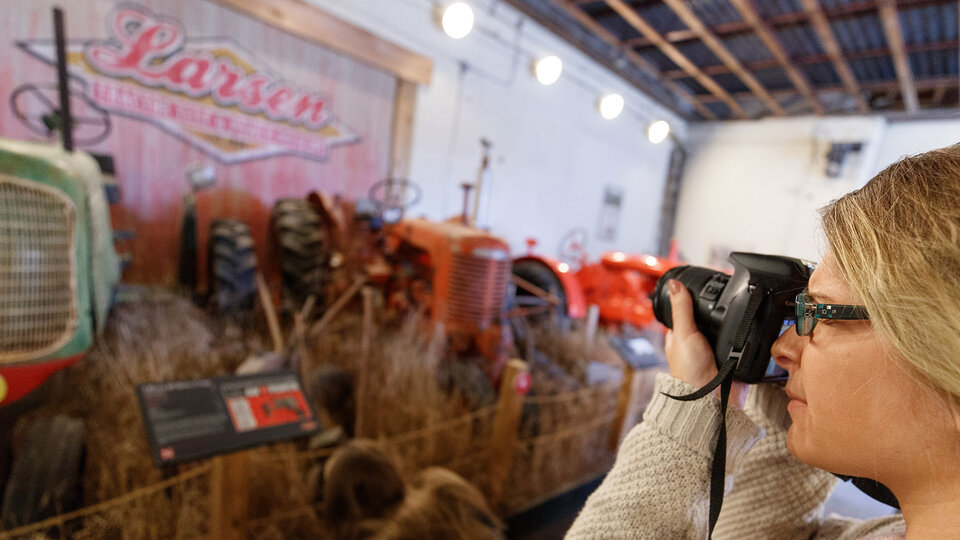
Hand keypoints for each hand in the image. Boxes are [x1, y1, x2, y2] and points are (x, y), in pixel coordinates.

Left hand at [664, 279, 747, 408]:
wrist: (711, 397)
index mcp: (682, 336)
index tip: (706, 287)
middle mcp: (698, 342)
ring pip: (727, 328)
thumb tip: (674, 284)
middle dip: (718, 313)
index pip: (688, 310)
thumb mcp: (683, 334)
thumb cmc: (690, 372)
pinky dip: (743, 337)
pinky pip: (740, 341)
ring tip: (737, 318)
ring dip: (732, 325)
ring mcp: (716, 349)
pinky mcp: (732, 357)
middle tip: (727, 304)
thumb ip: (682, 309)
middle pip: (711, 318)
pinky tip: (746, 332)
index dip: (696, 300)